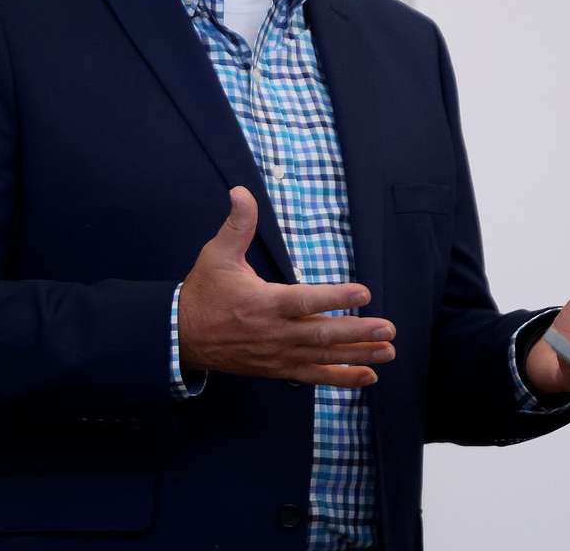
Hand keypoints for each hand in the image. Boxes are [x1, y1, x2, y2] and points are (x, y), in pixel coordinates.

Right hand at [178, 187, 395, 387]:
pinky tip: (367, 375)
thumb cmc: (204, 292)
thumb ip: (237, 224)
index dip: (335, 298)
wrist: (180, 336)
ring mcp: (278, 354)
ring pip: (323, 357)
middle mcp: (275, 333)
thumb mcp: (217, 254)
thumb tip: (241, 191)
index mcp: (264, 303)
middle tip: (388, 328)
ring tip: (388, 350)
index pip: (305, 300)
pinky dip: (341, 378)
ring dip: (357, 354)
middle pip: (321, 334)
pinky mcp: (277, 369)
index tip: (364, 293)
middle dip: (358, 332)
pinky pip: (313, 376)